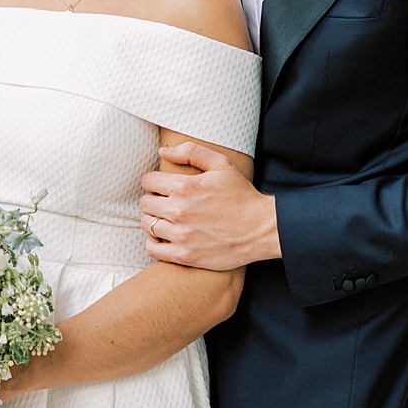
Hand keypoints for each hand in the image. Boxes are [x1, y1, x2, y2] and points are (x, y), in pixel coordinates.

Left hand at [139, 142, 279, 271]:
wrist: (262, 229)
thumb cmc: (242, 195)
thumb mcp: (222, 165)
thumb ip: (191, 152)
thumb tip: (162, 152)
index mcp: (185, 186)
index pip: (148, 181)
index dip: (154, 182)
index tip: (163, 187)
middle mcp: (179, 210)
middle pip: (145, 203)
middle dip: (153, 200)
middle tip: (166, 204)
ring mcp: (182, 235)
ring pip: (147, 225)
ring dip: (154, 221)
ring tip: (167, 220)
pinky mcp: (186, 255)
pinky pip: (153, 249)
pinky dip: (154, 243)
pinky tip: (164, 238)